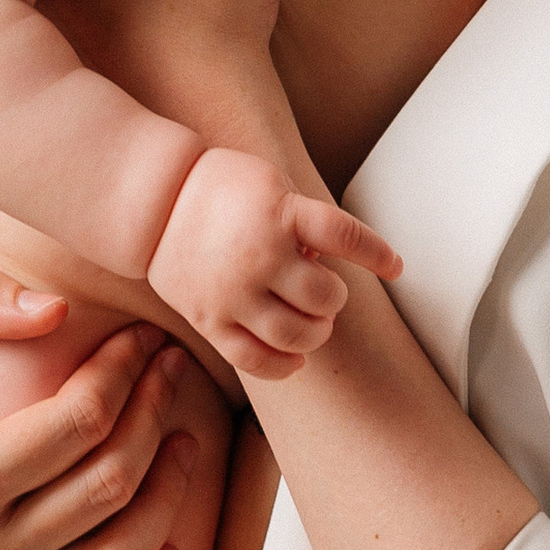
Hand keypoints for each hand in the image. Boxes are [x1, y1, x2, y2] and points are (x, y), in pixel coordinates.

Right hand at [149, 144, 401, 380]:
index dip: (377, 254)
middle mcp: (259, 256)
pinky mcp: (210, 320)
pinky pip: (256, 360)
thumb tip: (324, 263)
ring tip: (312, 322)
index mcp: (280, 214)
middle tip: (324, 293)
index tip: (396, 266)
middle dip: (334, 297)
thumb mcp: (271, 184)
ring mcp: (233, 293)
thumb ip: (302, 219)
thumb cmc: (220, 187)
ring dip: (317, 331)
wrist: (153, 201)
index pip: (346, 237)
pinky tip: (296, 358)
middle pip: (326, 297)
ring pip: (298, 334)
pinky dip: (285, 365)